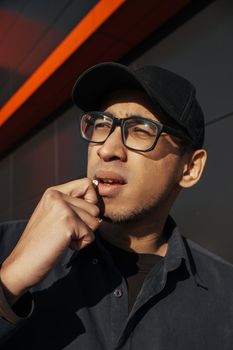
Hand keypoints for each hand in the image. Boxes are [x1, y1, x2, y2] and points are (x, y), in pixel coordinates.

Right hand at [0, 178, 99, 304]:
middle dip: (85, 225)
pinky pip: (90, 236)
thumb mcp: (54, 214)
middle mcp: (57, 196)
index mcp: (53, 192)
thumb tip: (96, 199)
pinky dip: (80, 245)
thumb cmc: (41, 242)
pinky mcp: (68, 223)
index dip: (92, 200)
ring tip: (62, 237)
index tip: (80, 214)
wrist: (23, 263)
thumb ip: (72, 204)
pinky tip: (62, 244)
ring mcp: (63, 209)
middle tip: (63, 232)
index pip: (87, 184)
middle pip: (95, 208)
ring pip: (95, 222)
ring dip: (83, 235)